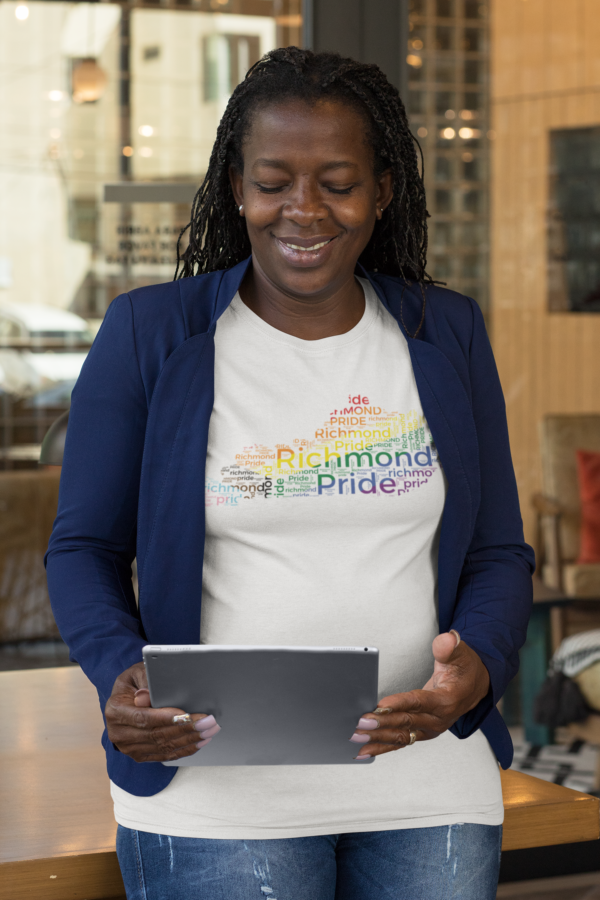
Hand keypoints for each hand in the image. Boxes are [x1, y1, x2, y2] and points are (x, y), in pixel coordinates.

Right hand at [105, 662, 219, 762]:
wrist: (124, 700)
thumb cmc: (134, 683)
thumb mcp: (136, 674)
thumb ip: (144, 682)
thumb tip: (147, 695)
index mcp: (115, 711)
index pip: (142, 718)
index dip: (165, 718)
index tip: (187, 715)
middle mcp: (119, 733)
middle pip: (156, 734)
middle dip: (186, 729)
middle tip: (208, 722)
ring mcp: (129, 747)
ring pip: (163, 746)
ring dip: (189, 740)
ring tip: (209, 731)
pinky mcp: (140, 755)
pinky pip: (164, 755)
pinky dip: (184, 749)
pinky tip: (199, 742)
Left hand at [351, 632, 489, 757]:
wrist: (474, 687)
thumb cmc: (465, 670)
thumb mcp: (460, 654)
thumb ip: (449, 647)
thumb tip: (446, 640)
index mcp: (446, 700)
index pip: (418, 702)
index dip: (398, 704)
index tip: (379, 707)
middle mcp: (437, 719)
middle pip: (405, 722)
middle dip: (382, 724)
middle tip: (360, 722)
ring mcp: (429, 729)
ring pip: (401, 736)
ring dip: (378, 738)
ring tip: (357, 738)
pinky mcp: (421, 733)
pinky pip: (400, 742)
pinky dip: (383, 747)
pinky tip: (366, 750)